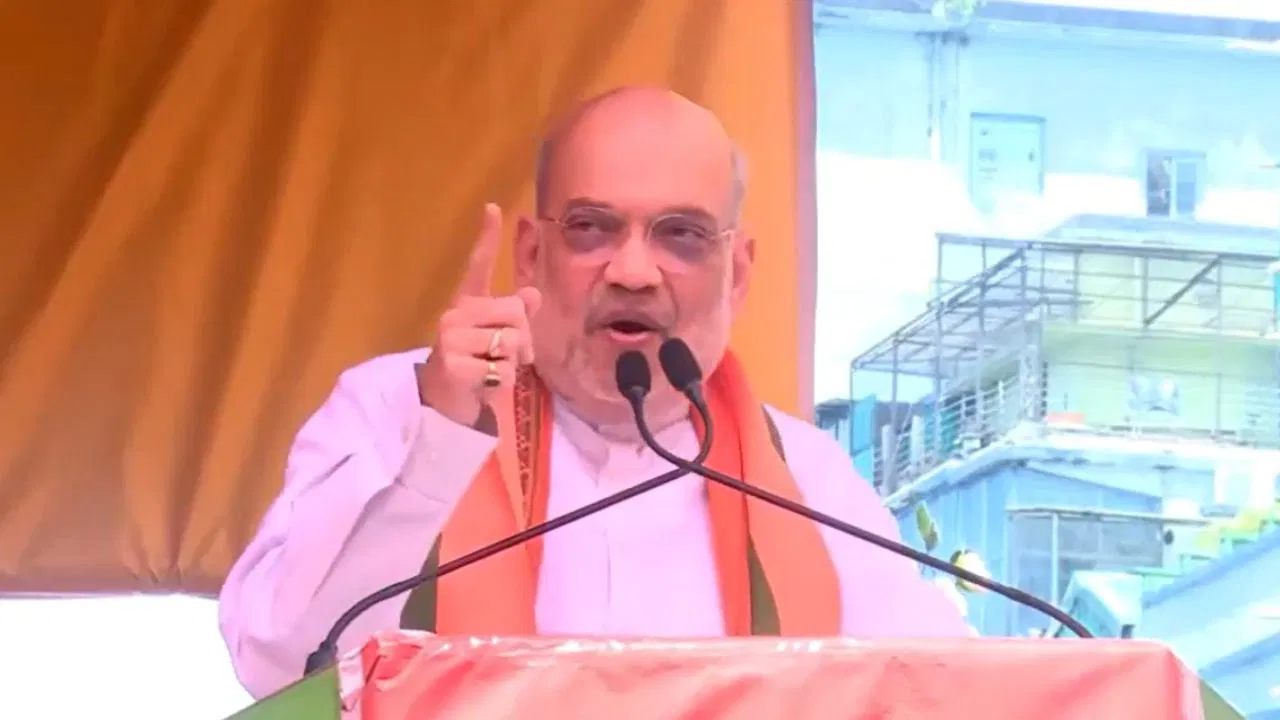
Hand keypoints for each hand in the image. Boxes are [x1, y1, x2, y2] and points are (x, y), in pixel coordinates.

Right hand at [418, 203, 541, 426]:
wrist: (444, 401)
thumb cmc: (475, 365)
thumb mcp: (497, 339)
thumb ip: (516, 318)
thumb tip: (532, 294)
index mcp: (467, 304)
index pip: (478, 266)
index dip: (487, 237)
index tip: (493, 206)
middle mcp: (455, 315)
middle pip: (514, 313)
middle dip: (524, 339)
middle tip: (511, 356)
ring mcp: (451, 339)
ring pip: (511, 343)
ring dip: (514, 364)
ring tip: (494, 370)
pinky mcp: (453, 365)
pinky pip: (503, 370)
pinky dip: (504, 383)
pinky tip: (485, 385)